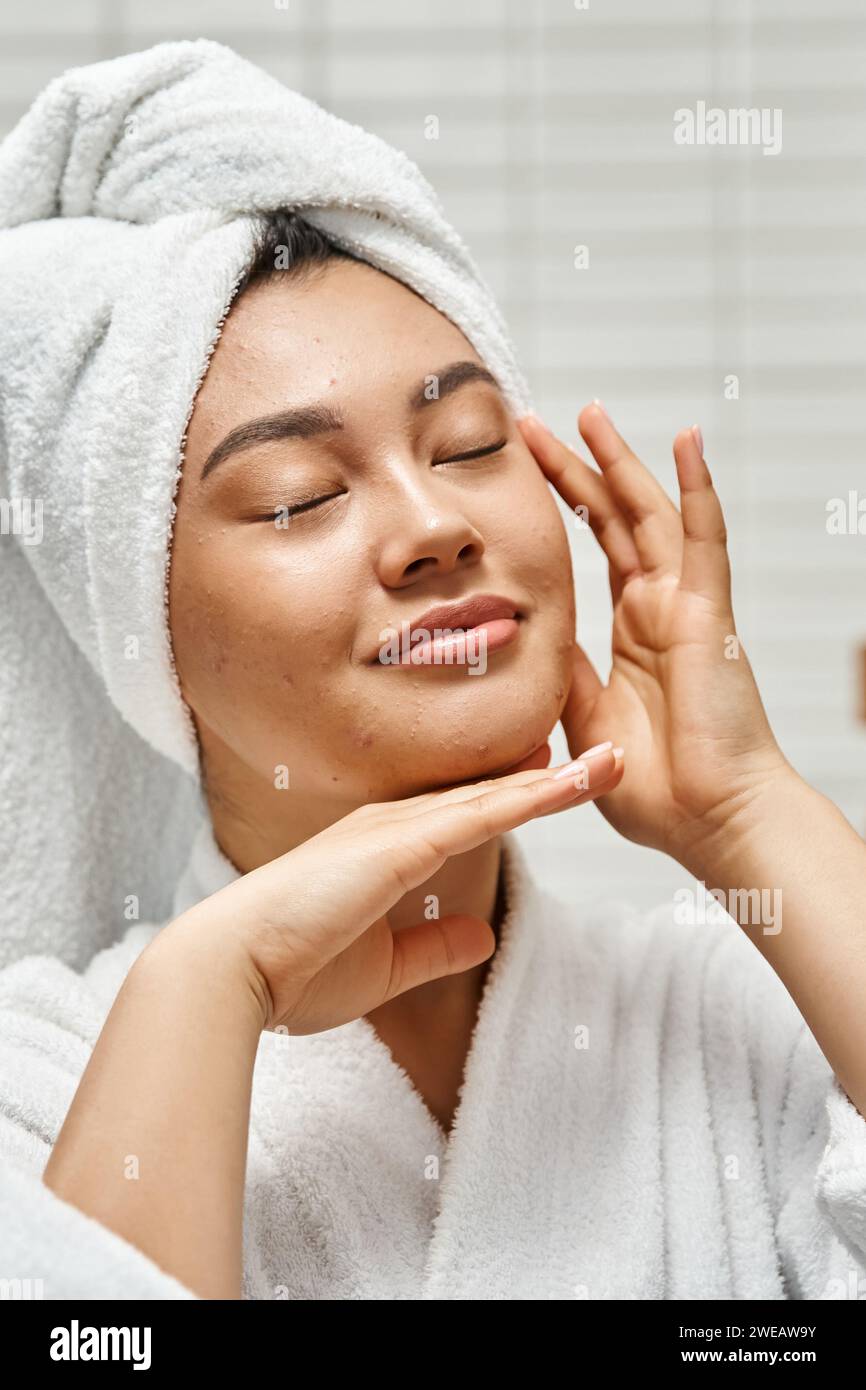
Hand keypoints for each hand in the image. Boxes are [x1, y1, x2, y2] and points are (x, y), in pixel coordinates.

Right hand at [172, 746, 622, 1034]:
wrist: (233, 970)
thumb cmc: (293, 970)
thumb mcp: (384, 968)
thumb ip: (433, 948)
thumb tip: (480, 934)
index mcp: (384, 848)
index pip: (467, 816)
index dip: (517, 796)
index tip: (562, 779)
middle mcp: (392, 825)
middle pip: (489, 796)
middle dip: (551, 778)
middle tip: (608, 756)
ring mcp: (396, 829)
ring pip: (493, 797)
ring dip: (557, 780)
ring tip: (612, 760)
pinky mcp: (399, 846)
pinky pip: (479, 817)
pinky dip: (528, 798)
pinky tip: (569, 785)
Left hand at [517, 404, 795, 870]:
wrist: (709, 823)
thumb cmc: (657, 789)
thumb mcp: (584, 719)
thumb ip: (562, 672)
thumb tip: (527, 633)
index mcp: (631, 633)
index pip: (591, 551)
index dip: (560, 507)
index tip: (521, 469)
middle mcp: (657, 609)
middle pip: (612, 520)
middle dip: (574, 469)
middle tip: (534, 424)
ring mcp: (683, 606)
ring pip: (648, 515)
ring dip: (620, 462)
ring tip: (589, 413)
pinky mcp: (707, 614)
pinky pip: (703, 539)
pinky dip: (697, 488)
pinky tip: (686, 441)